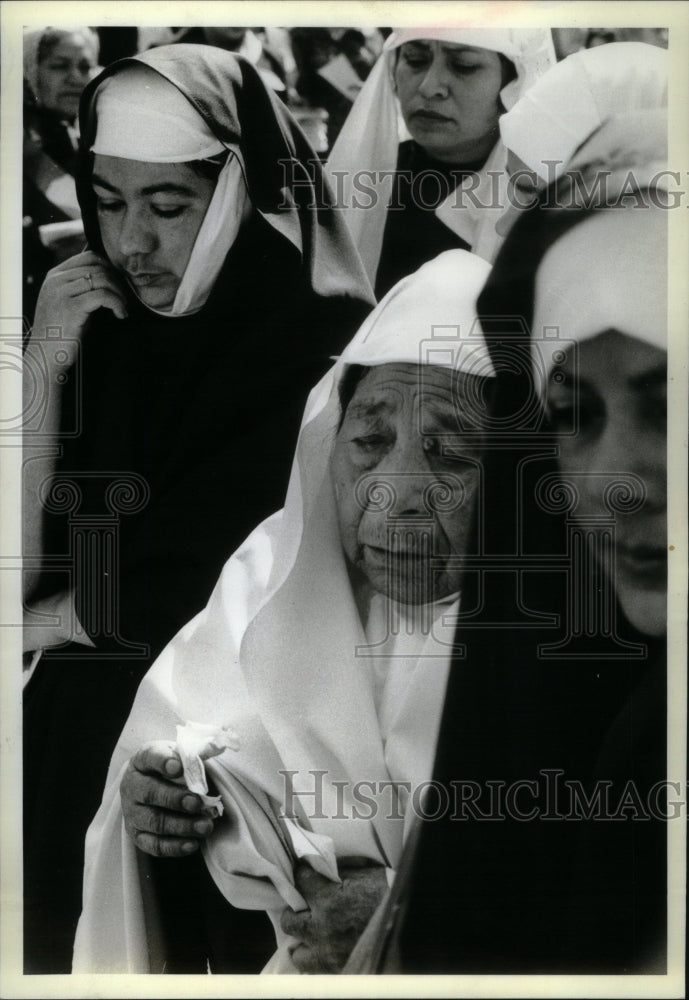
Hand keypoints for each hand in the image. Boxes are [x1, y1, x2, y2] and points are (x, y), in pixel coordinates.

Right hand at [32, 250, 127, 362]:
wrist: (45, 356)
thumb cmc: (62, 333)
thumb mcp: (70, 303)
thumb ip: (83, 288)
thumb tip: (109, 275)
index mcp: (55, 275)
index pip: (89, 257)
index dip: (110, 268)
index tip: (119, 286)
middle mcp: (56, 280)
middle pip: (98, 266)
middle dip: (118, 282)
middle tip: (126, 299)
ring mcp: (61, 292)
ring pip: (102, 279)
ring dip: (120, 294)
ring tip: (124, 308)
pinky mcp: (71, 307)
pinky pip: (103, 296)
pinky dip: (117, 304)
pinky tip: (121, 315)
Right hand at [120, 741, 214, 857]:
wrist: (154, 786)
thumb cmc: (173, 768)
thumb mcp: (181, 754)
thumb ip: (196, 752)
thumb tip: (216, 745)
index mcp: (143, 760)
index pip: (150, 756)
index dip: (163, 761)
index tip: (178, 766)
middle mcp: (132, 786)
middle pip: (150, 793)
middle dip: (175, 799)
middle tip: (198, 803)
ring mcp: (132, 812)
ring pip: (154, 822)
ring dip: (181, 826)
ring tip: (205, 826)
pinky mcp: (137, 835)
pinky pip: (153, 845)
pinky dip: (174, 847)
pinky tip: (193, 844)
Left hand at [280, 857, 387, 972]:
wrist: (409, 919)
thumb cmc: (389, 892)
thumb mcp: (364, 873)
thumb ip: (339, 871)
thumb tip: (324, 866)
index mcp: (328, 899)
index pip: (301, 880)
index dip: (303, 874)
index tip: (305, 873)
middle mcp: (322, 927)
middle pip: (289, 921)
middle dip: (295, 911)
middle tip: (304, 907)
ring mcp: (329, 952)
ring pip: (298, 954)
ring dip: (304, 942)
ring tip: (314, 934)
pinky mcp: (339, 969)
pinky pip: (317, 969)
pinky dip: (319, 959)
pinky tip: (328, 949)